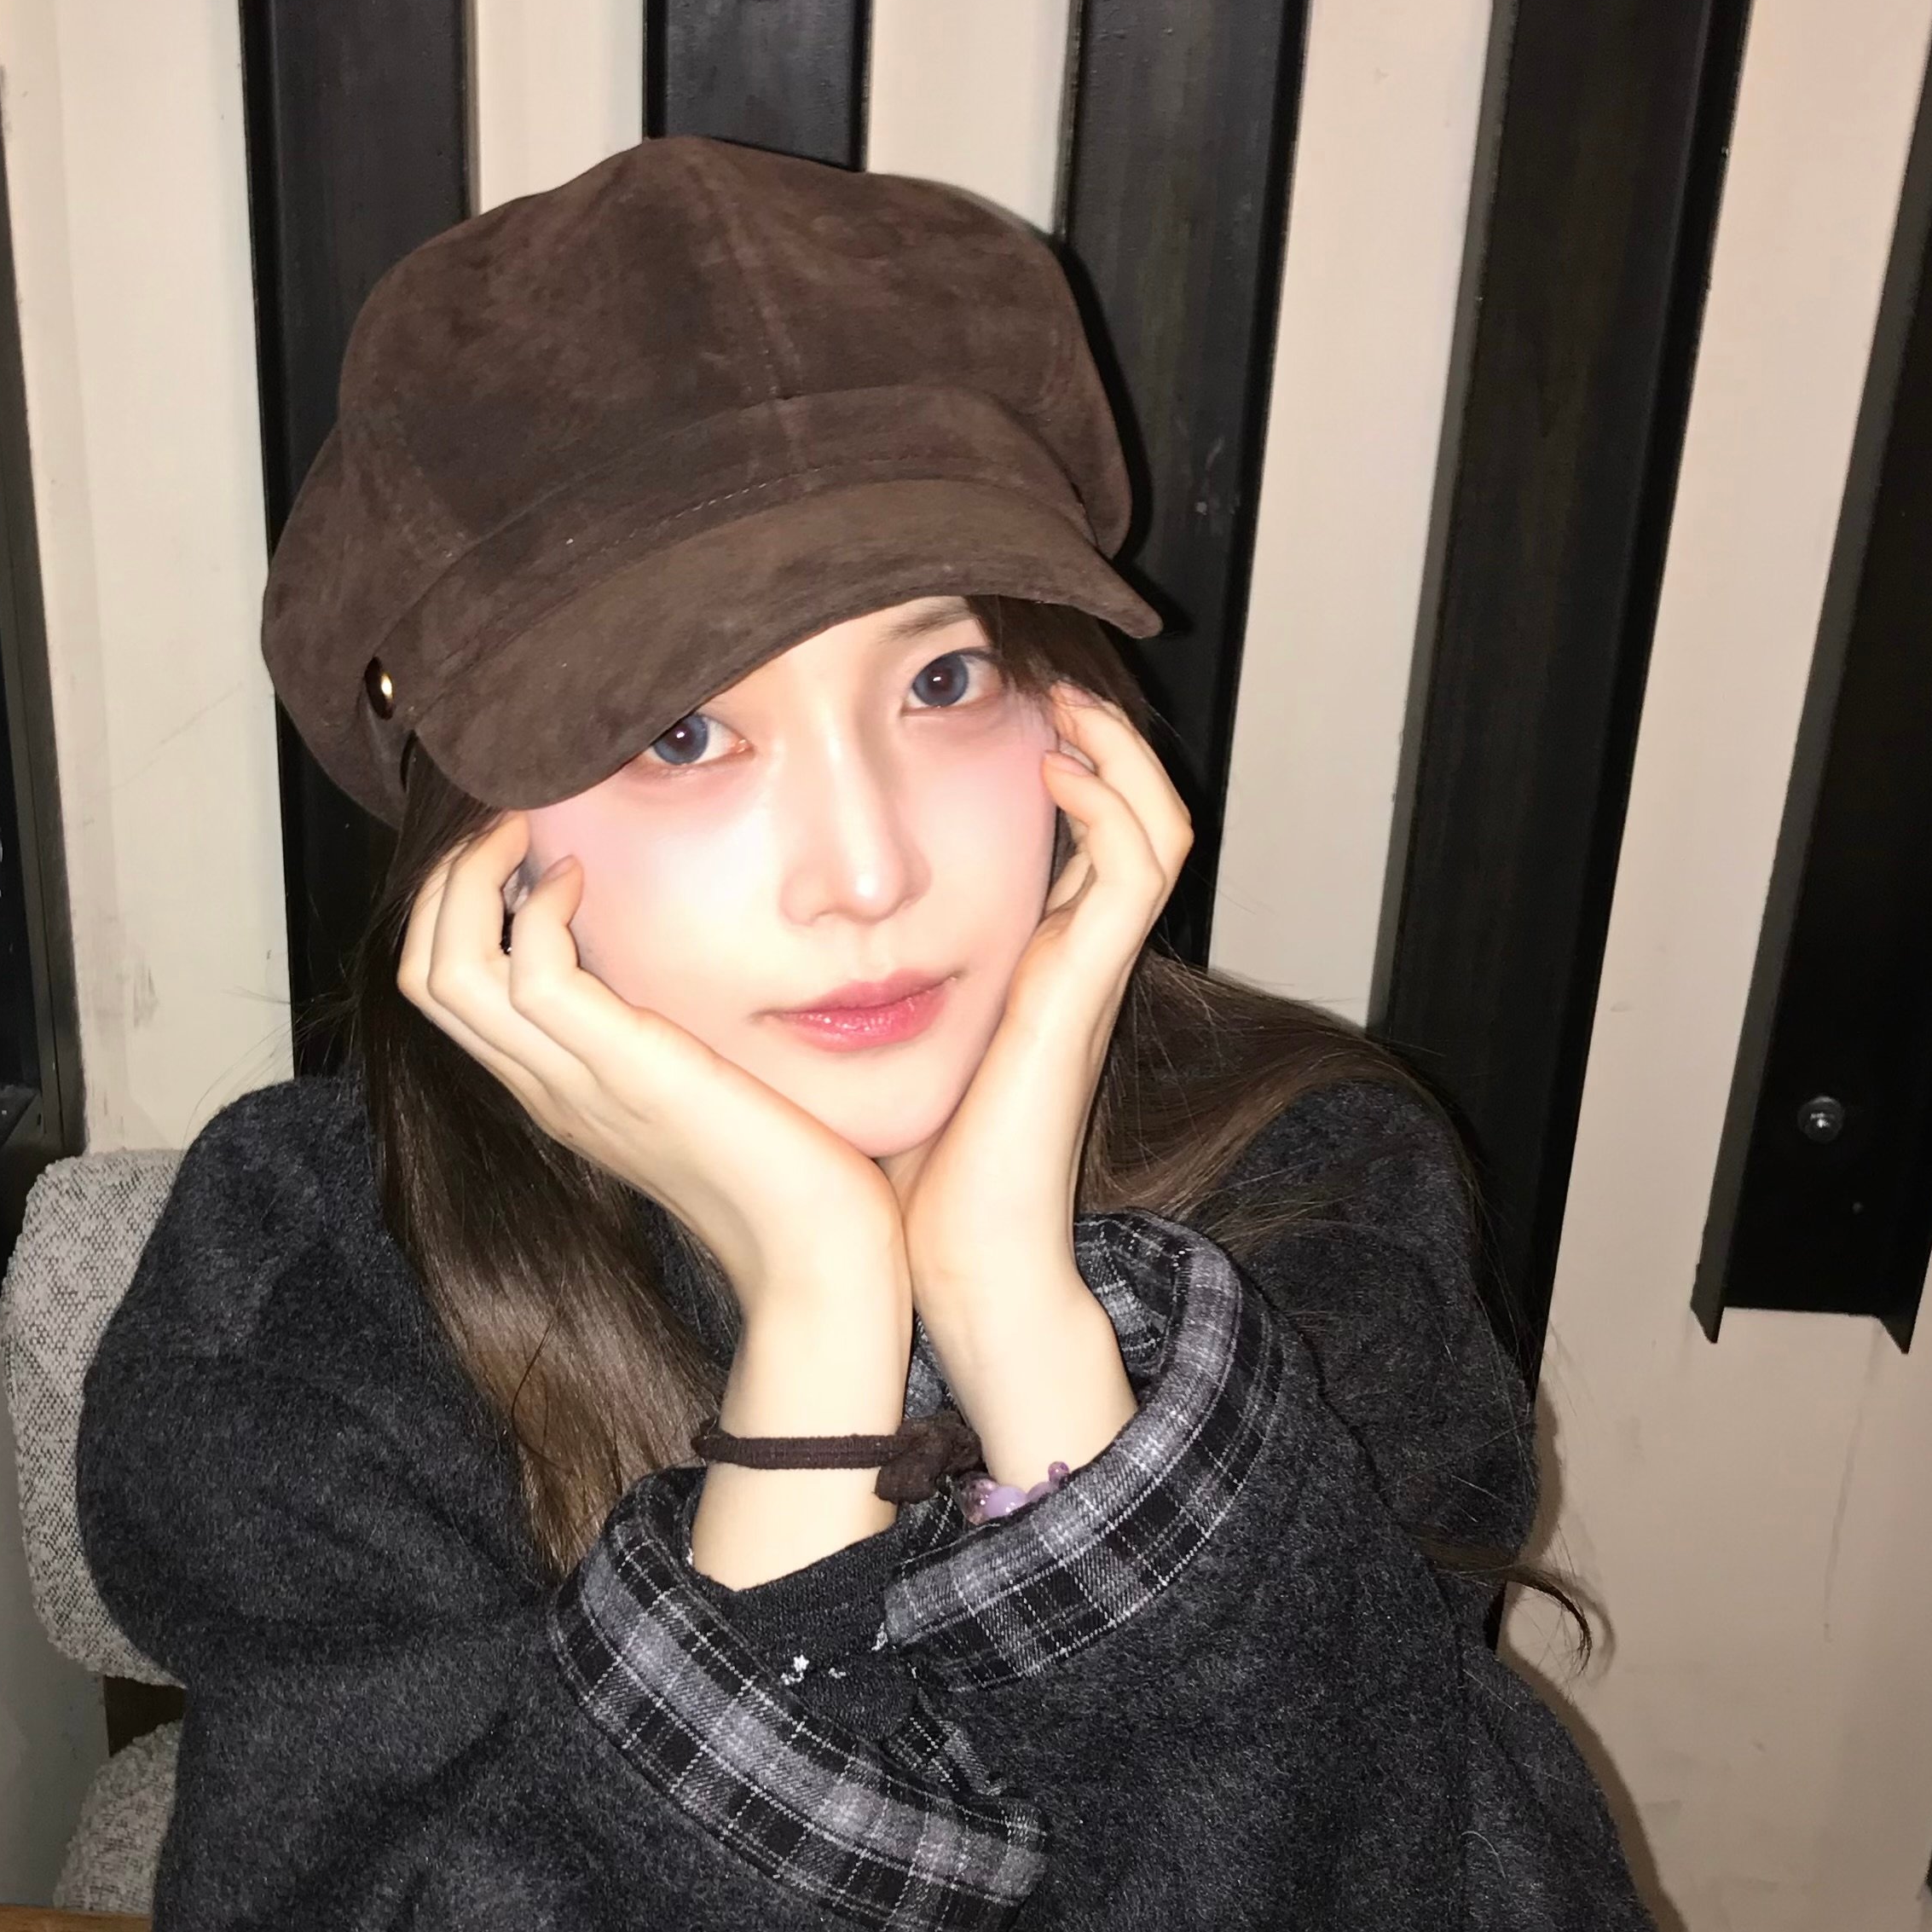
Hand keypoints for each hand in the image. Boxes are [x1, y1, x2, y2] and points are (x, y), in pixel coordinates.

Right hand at [397, 813, 905, 1325]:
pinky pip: (532, 977)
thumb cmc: (778, 1162)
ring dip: (473, 879)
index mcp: (552, 1089)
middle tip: (503, 820)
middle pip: (421, 976)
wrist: (815, 1251)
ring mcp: (573, 1083)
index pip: (442, 991)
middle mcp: (543, 1086)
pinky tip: (580, 882)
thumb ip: (651, 1024)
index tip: (509, 847)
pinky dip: (540, 911)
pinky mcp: (623, 1072)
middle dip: (443, 880)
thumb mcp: (690, 1076)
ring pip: (448, 973)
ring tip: (525, 832)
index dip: (451, 906)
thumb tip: (645, 947)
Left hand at [890, 685, 1192, 1480]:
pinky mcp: (1088, 987)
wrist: (957, 1264)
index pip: (1079, 836)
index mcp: (1035, 967)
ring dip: (1119, 747)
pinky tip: (1054, 765)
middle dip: (1102, 729)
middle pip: (1136, 810)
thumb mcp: (881, 1048)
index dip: (1060, 759)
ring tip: (1064, 694)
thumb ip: (855, 988)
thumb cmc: (910, 1174)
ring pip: (1158, 823)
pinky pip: (1135, 868)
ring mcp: (1091, 972)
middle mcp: (1076, 959)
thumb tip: (773, 935)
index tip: (999, 701)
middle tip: (1043, 667)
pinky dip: (1108, 803)